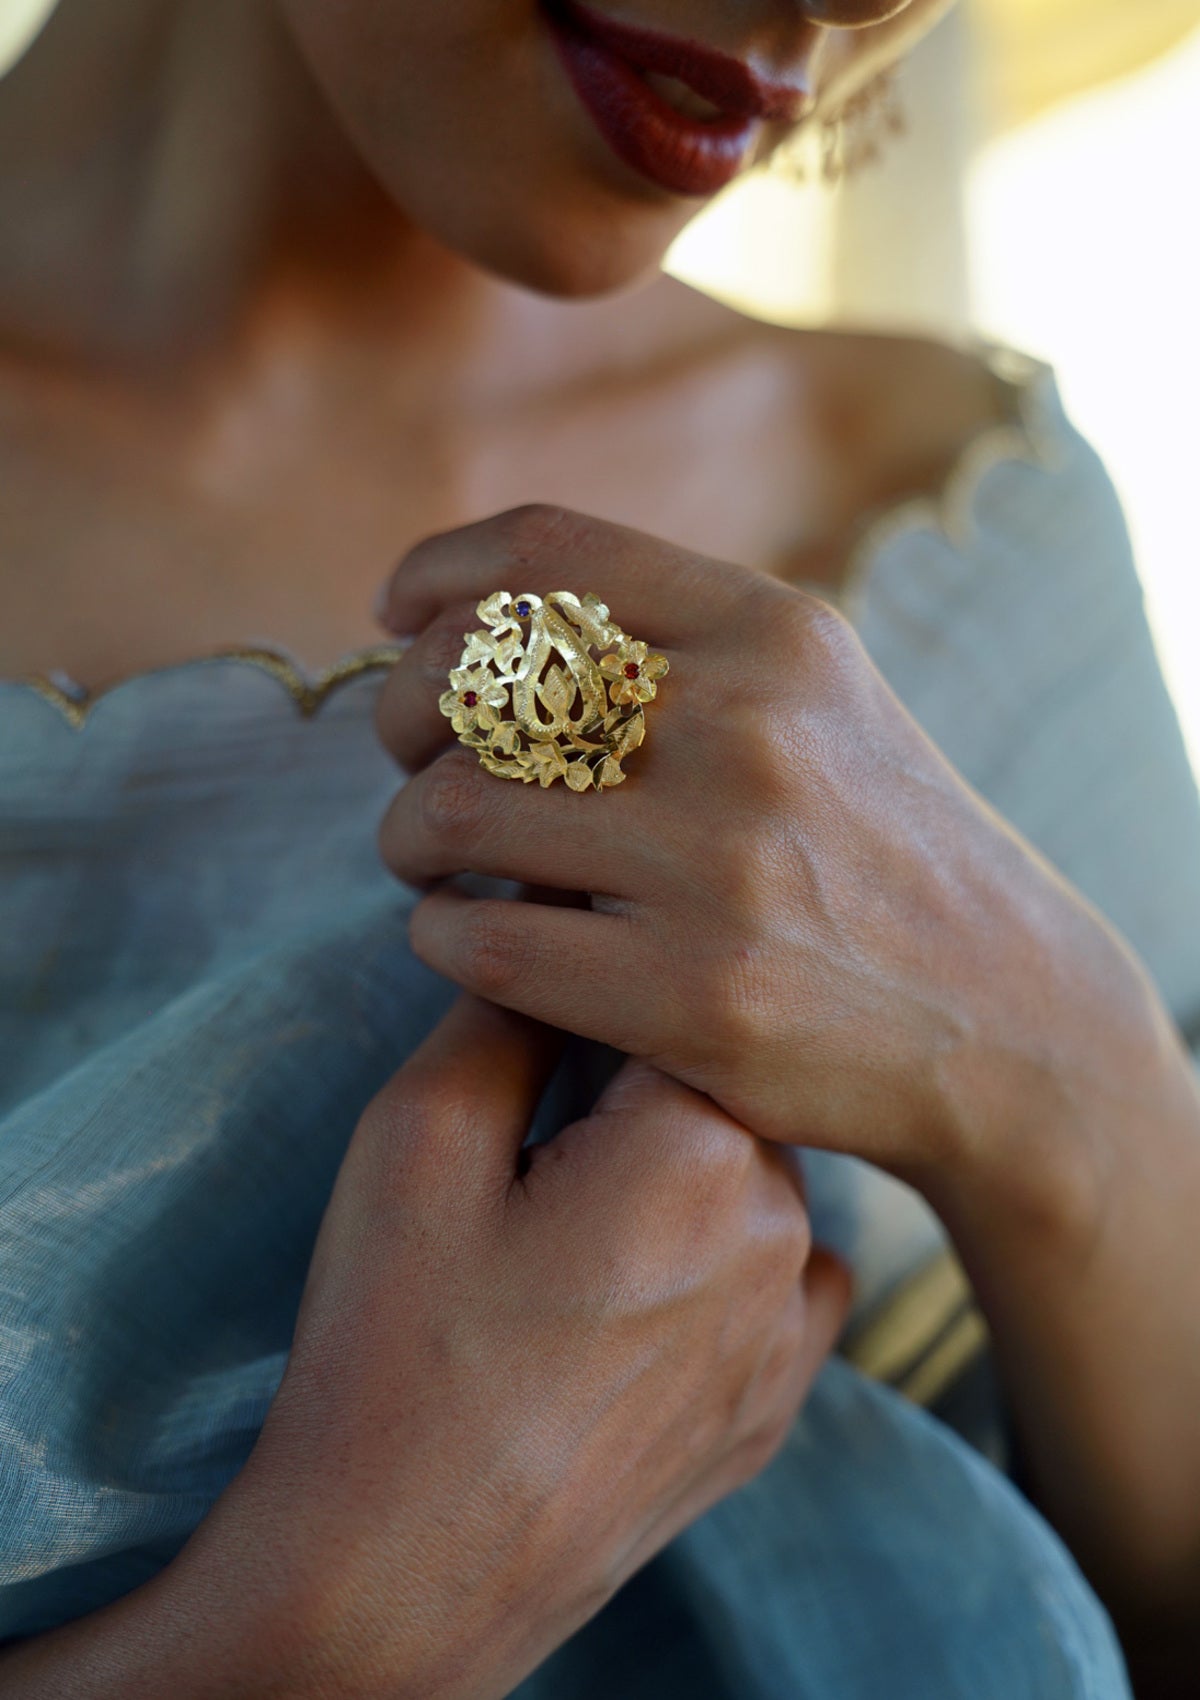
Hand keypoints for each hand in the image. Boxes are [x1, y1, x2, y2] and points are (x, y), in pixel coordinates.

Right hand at [158, 995, 847, 1699]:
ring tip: (568, 1242)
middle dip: (630, 1093)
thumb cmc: (398, 1347)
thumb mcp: (418, 1138)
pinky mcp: (775, 1407)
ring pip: (745, 1181)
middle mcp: (781, 1225)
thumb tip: (555, 918)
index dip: (589, 999)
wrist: (404, 1574)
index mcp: (700, 1142)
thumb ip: (507, 1008)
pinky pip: (776, 1284)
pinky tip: (631, 1301)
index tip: (540, 1031)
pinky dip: (717, 1267)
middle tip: (533, 1154)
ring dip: (676, 1178)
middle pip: (712, 1091)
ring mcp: (790, 1328)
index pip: (663, 1000)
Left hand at [373, 503, 1160, 1191]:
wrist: (1011, 1019)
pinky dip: (439, 933)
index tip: (395, 617)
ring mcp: (721, 864)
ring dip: (406, 835)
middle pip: (472, 673)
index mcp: (775, 634)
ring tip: (431, 858)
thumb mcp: (820, 704)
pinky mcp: (696, 997)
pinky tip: (467, 935)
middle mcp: (747, 727)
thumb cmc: (880, 853)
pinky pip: (480, 940)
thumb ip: (682, 647)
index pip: (547, 554)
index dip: (435, 577)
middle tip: (409, 762)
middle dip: (398, 714)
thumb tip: (480, 625)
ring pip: (451, 809)